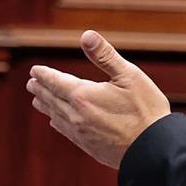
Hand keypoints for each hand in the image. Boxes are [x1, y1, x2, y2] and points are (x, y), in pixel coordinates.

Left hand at [27, 30, 171, 168]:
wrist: (154, 150)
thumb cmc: (146, 110)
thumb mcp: (129, 76)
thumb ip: (105, 55)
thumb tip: (86, 35)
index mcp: (84, 96)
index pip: (56, 82)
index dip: (44, 75)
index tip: (34, 70)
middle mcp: (77, 115)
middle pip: (53, 99)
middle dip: (41, 89)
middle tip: (31, 83)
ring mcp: (82, 133)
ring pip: (57, 116)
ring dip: (46, 106)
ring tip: (38, 100)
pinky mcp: (89, 147)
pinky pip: (66, 131)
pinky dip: (57, 122)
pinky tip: (56, 122)